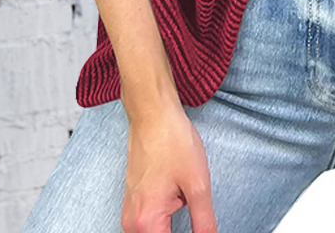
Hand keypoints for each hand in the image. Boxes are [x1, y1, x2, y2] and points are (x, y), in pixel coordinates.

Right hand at [121, 100, 218, 232]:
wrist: (153, 114)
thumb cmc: (172, 141)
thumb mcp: (197, 184)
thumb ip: (204, 222)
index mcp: (146, 222)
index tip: (203, 229)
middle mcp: (132, 222)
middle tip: (195, 210)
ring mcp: (130, 211)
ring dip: (172, 229)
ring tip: (187, 202)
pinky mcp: (134, 201)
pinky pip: (150, 223)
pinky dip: (165, 222)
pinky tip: (179, 202)